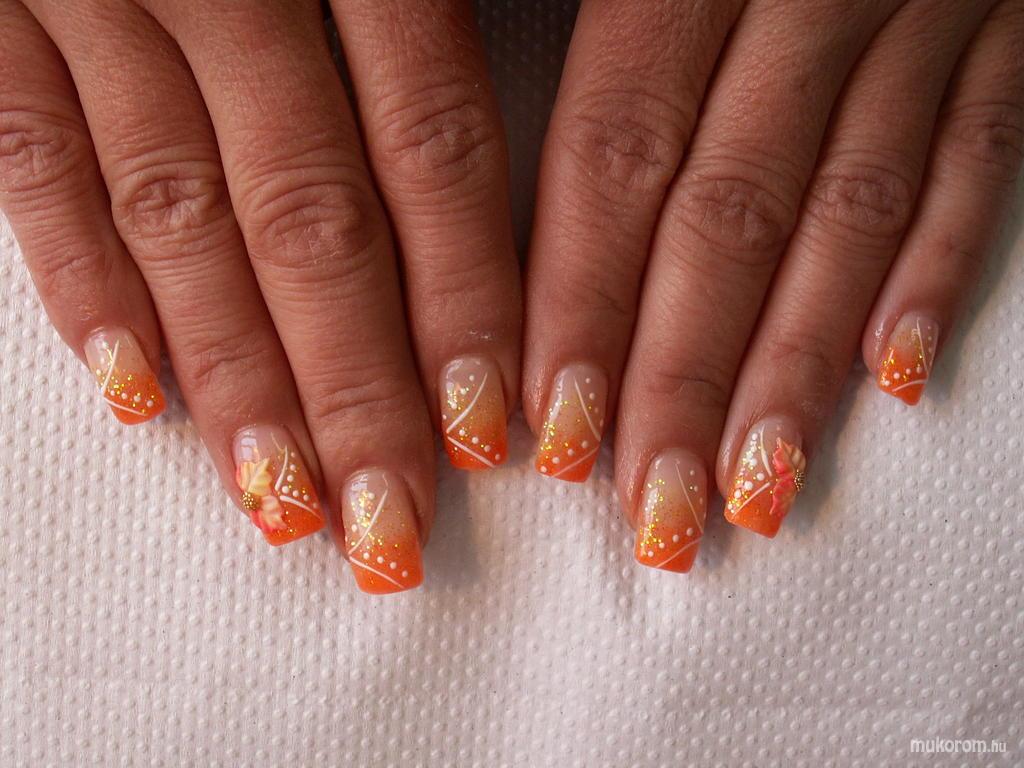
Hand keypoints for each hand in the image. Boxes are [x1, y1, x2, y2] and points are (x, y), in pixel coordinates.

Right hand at [0, 0, 520, 592]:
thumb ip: (426, 13)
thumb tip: (495, 155)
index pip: (433, 144)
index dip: (464, 296)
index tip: (487, 431)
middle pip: (311, 218)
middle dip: (354, 386)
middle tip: (390, 527)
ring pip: (178, 216)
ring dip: (234, 374)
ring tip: (280, 499)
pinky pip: (27, 156)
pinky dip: (78, 276)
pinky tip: (134, 391)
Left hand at [523, 0, 1022, 569]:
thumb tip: (432, 118)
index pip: (617, 158)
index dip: (579, 303)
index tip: (546, 433)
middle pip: (728, 218)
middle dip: (682, 377)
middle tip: (646, 513)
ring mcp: (922, 5)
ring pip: (849, 214)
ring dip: (796, 367)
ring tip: (752, 489)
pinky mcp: (1004, 19)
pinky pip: (979, 156)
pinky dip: (938, 268)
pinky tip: (892, 378)